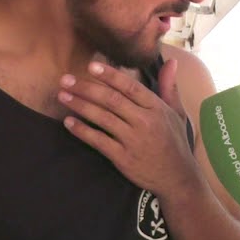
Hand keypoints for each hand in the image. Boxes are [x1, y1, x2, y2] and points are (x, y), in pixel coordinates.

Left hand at [57, 60, 198, 198]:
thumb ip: (170, 86)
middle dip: (86, 88)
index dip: (110, 75)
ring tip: (62, 96)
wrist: (177, 178)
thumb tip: (171, 61)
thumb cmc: (175, 142)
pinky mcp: (123, 158)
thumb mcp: (177, 113)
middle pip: (111, 100)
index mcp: (156, 108)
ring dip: (80, 105)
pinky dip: (82, 131)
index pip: (130, 86)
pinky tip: (68, 122)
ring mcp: (133, 141)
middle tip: (66, 79)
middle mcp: (145, 122)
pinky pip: (99, 141)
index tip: (90, 66)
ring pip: (103, 118)